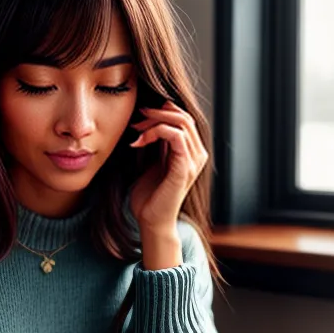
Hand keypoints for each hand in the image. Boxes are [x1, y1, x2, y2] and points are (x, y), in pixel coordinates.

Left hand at [128, 100, 206, 242]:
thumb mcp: (154, 161)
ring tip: (136, 131)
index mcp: (192, 152)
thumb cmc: (150, 195)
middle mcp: (197, 155)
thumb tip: (149, 119)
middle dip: (157, 113)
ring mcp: (193, 162)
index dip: (162, 111)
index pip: (184, 118)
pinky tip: (139, 142)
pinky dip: (155, 132)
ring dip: (154, 122)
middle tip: (137, 119)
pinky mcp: (185, 168)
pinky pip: (176, 136)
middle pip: (184, 116)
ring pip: (181, 122)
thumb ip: (158, 143)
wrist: (151, 221)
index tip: (139, 117)